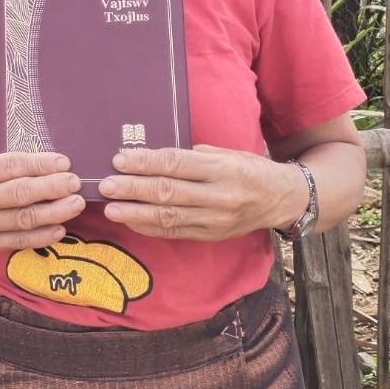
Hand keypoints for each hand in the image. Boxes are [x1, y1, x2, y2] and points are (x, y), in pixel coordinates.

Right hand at [0, 149, 84, 252]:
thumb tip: (37, 152)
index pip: (9, 167)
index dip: (38, 164)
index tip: (62, 161)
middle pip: (18, 194)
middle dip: (51, 188)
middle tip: (75, 182)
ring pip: (22, 220)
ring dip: (53, 212)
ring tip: (75, 204)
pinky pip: (17, 242)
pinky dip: (41, 236)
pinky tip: (60, 228)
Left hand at [98, 145, 307, 241]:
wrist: (283, 199)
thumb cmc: (250, 169)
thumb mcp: (227, 152)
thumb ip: (194, 155)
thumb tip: (154, 157)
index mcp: (222, 168)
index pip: (176, 164)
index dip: (145, 162)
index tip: (120, 160)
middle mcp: (219, 195)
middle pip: (169, 192)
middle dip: (134, 189)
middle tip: (106, 185)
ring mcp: (215, 220)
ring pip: (169, 217)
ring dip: (136, 213)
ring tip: (111, 208)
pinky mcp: (212, 236)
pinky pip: (176, 232)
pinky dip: (151, 228)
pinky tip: (132, 222)